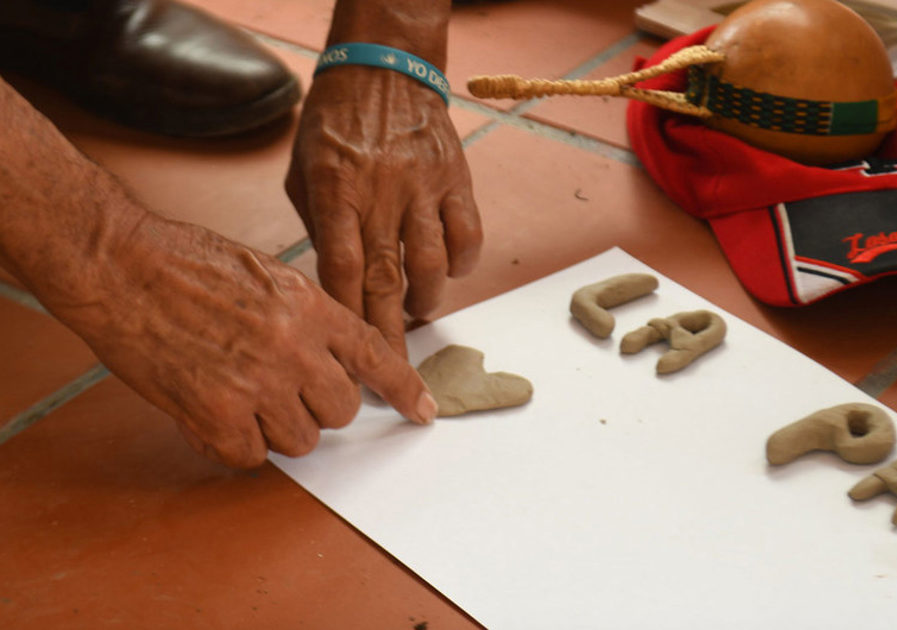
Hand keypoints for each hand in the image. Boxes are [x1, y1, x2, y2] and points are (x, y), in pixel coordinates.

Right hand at [50, 214, 437, 468]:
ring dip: (277, 427)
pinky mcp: (216, 415)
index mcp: (311, 307)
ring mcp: (257, 385)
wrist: (120, 266)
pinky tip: (212, 411)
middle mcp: (295, 348)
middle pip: (341, 410)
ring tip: (240, 392)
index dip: (404, 389)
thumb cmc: (186, 263)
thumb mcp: (268, 275)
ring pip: (301, 439)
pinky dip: (234, 443)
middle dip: (319, 406)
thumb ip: (306, 319)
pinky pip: (250, 456)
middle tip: (283, 387)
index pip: (376, 356)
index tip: (423, 410)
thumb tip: (328, 362)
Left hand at [286, 66, 481, 356]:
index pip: (343, 269)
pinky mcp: (456, 180)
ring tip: (412, 312)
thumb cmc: (334, 125)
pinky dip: (458, 265)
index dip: (349, 320)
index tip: (349, 357)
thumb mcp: (304, 172)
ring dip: (422, 301)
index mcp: (335, 190)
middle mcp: (381, 191)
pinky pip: (467, 237)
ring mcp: (423, 186)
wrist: (383, 70)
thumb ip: (318, 228)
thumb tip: (336, 287)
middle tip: (392, 376)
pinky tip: (444, 272)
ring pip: (430, 264)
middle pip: (386, 278)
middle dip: (388, 335)